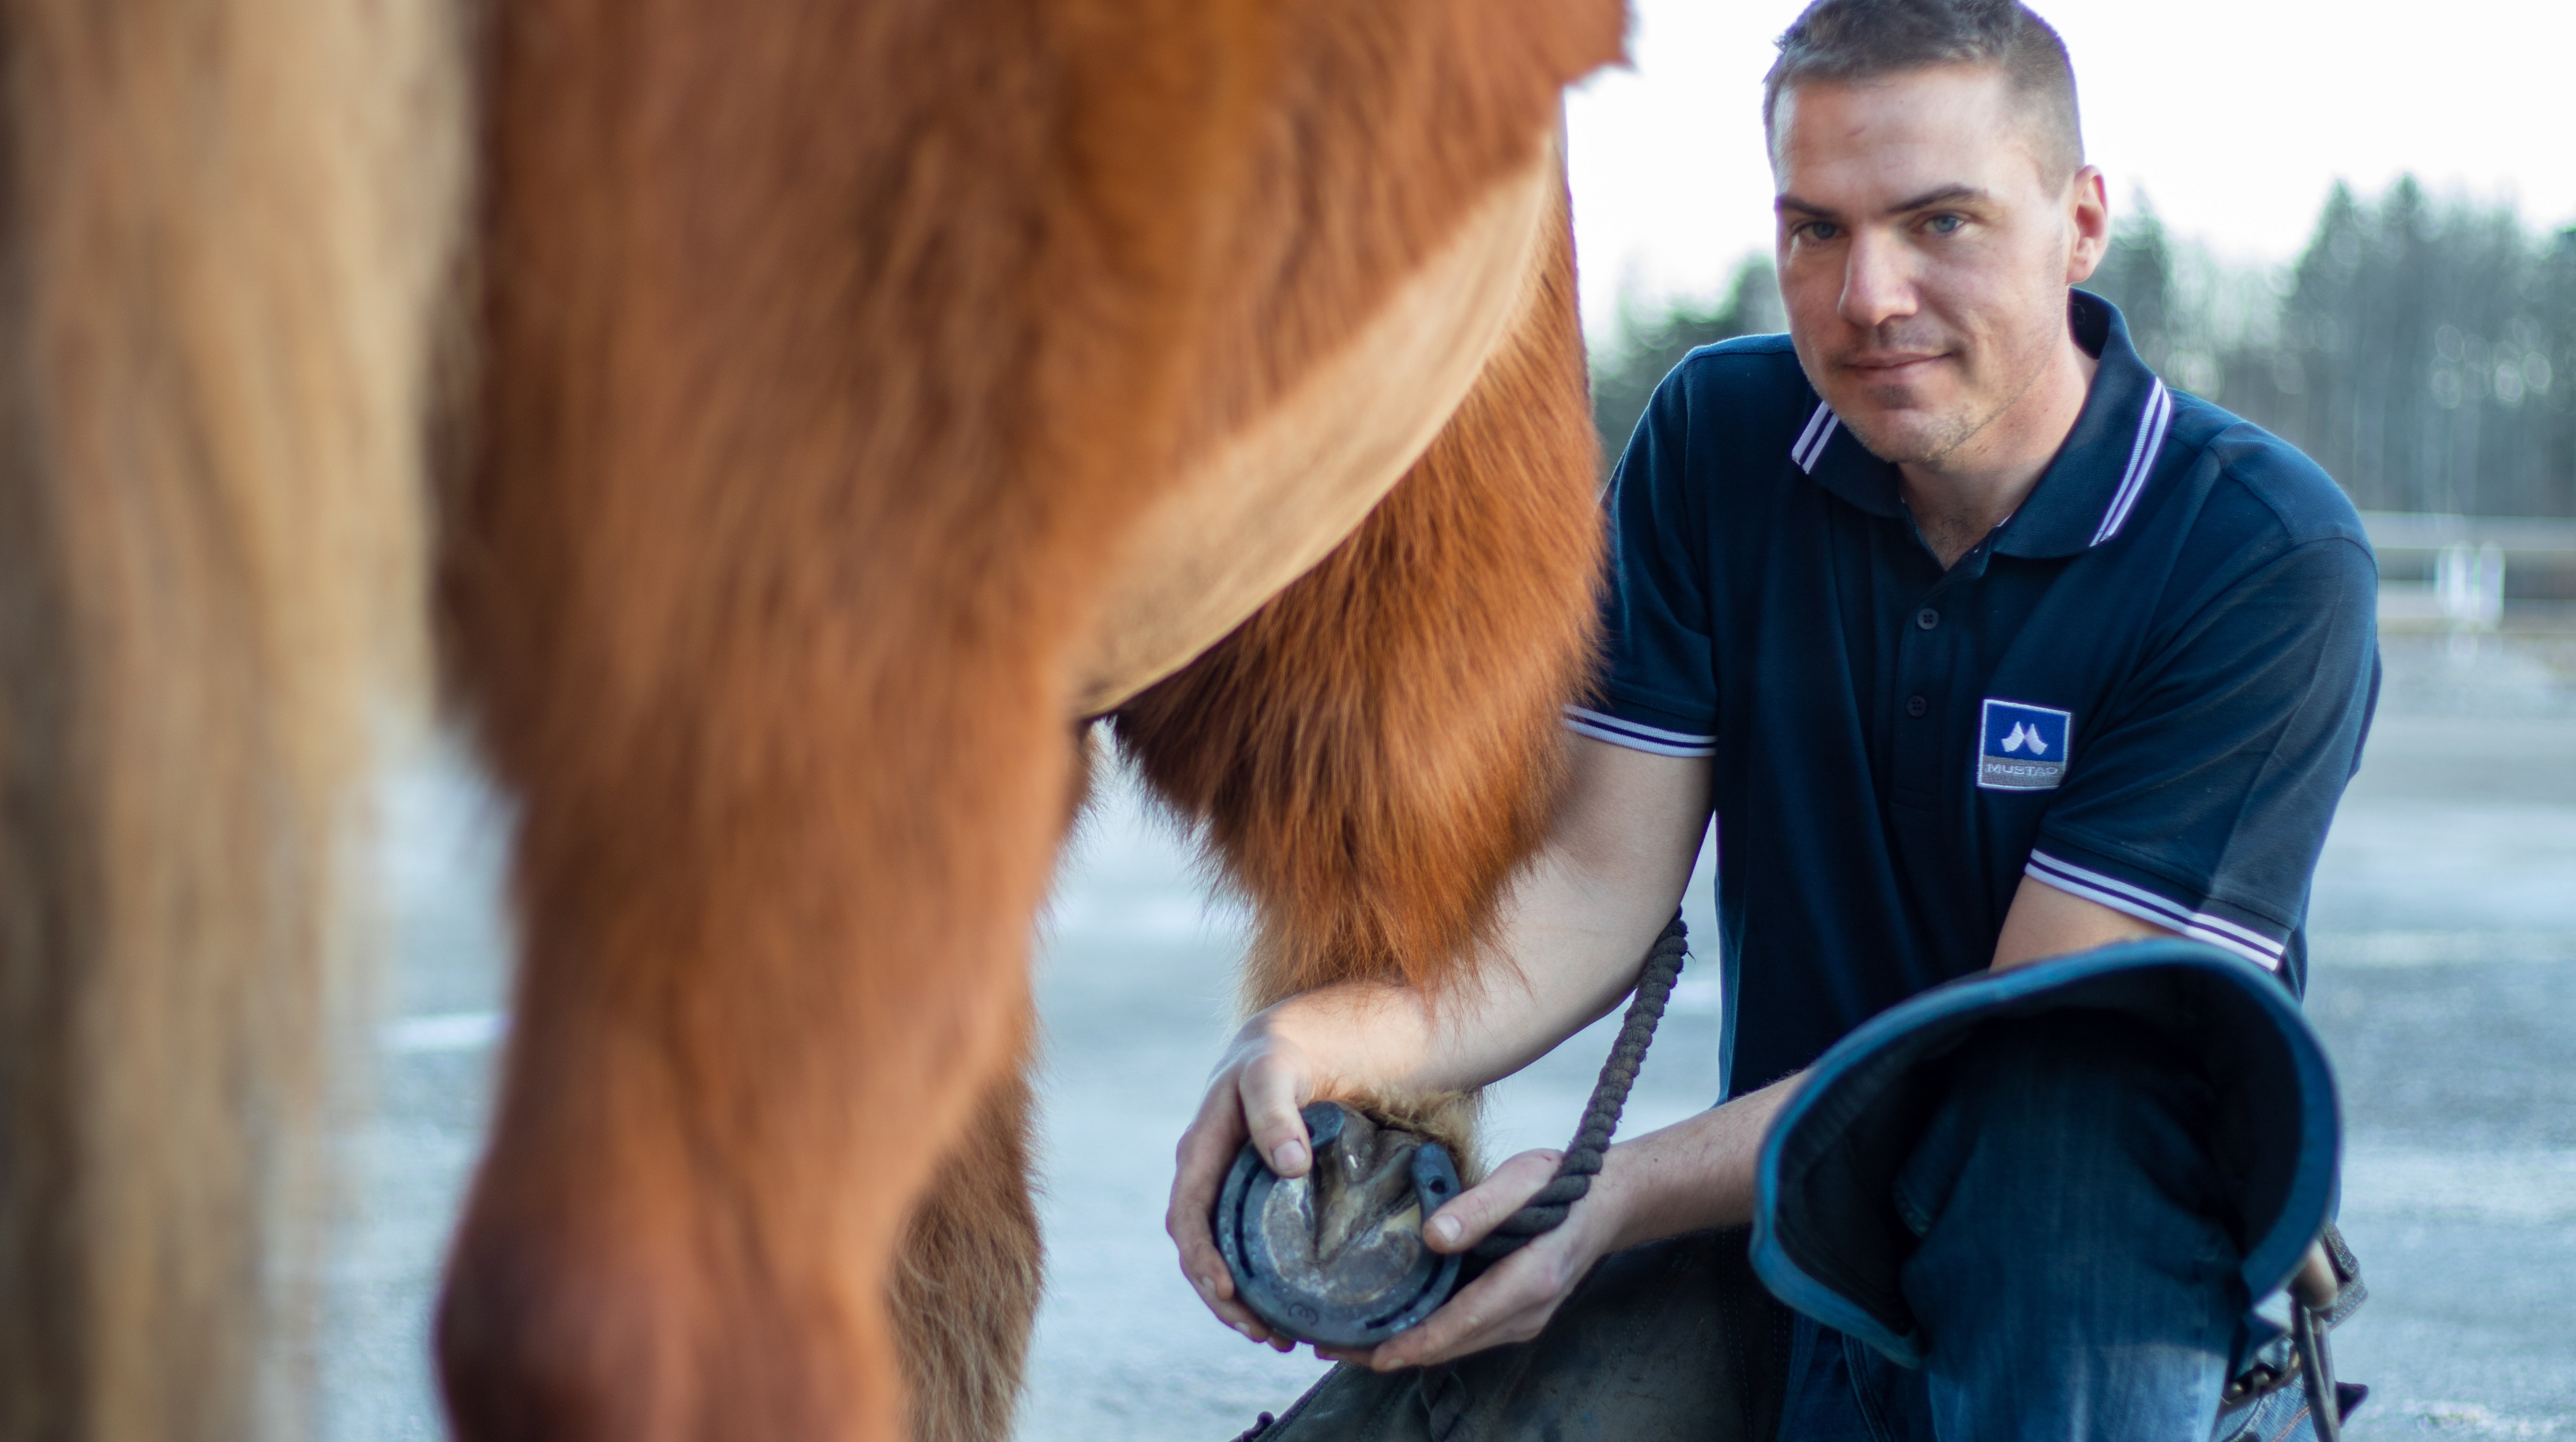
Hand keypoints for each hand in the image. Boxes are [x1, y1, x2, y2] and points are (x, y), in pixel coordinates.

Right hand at [1167, 1028, 1324, 1347]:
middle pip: (1200, 1252)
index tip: (1230, 1293)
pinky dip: (1259, 1283)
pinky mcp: (1254, 1199)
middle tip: (1266, 1335)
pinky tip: (1286, 1307)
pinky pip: (1246, 1249)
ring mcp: (1228, 1190)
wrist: (1297, 1045)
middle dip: (1224, 1300)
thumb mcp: (1275, 1072)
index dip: (1204, 1260)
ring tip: (1277, 1338)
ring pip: (1222, 1258)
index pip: (1188, 1218)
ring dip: (1240, 1302)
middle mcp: (1207, 1177)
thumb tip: (1288, 1165)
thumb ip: (1276, 1112)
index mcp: (1200, 1152)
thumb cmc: (1282, 1055)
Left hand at [1319, 1146, 1627, 1371]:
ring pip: (1456, 1345)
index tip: (1367, 1353)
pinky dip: (1428, 1336)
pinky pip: (1466, 1334)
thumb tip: (1432, 1236)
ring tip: (1348, 1340)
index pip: (1460, 1324)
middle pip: (1451, 1346)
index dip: (1413, 1343)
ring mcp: (1524, 1320)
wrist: (1608, 1203)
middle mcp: (1526, 1313)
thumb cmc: (1564, 1184)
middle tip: (1330, 1346)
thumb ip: (1480, 1207)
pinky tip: (1394, 1323)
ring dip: (1406, 1347)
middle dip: (1392, 1351)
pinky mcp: (1517, 1316)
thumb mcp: (1523, 1179)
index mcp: (1529, 1281)